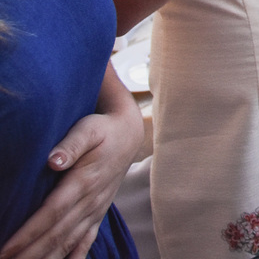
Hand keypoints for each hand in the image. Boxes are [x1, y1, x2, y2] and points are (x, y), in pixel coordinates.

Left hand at [0, 74, 143, 258]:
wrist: (129, 136)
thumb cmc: (102, 131)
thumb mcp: (88, 129)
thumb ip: (72, 144)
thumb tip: (54, 161)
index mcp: (84, 182)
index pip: (51, 213)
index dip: (28, 233)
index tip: (6, 248)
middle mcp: (90, 201)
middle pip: (56, 234)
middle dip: (29, 253)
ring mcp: (95, 211)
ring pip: (68, 242)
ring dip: (45, 258)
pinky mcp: (97, 215)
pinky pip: (84, 243)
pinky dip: (72, 258)